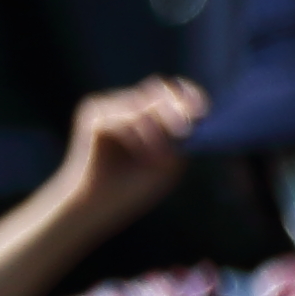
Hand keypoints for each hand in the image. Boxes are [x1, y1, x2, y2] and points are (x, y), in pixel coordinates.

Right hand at [48, 76, 203, 231]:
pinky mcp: (93, 115)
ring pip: (142, 103)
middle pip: (159, 90)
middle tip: (183, 132)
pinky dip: (136, 136)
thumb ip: (182, 137)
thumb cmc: (133, 187)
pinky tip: (140, 155)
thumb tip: (192, 112)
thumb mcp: (169, 162)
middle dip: (174, 110)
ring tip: (154, 158)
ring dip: (155, 131)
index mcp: (148, 114)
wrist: (98, 205)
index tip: (201, 111)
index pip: (173, 92)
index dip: (190, 95)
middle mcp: (127, 105)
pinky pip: (124, 117)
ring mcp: (108, 107)